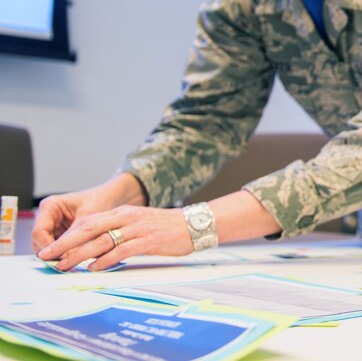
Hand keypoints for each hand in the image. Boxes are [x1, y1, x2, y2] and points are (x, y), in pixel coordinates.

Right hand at [32, 174, 146, 253]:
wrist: (111, 198)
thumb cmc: (100, 200)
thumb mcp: (87, 217)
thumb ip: (75, 235)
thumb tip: (67, 256)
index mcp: (50, 206)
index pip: (39, 233)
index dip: (48, 247)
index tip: (60, 257)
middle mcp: (47, 216)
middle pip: (39, 242)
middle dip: (52, 253)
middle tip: (65, 264)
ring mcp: (52, 226)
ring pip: (47, 247)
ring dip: (57, 255)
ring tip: (71, 262)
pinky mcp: (60, 233)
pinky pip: (57, 247)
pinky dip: (64, 253)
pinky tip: (74, 258)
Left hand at [35, 205, 193, 270]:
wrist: (195, 224)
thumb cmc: (167, 227)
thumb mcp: (139, 224)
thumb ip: (119, 232)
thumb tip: (96, 249)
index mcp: (123, 213)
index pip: (88, 221)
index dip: (67, 235)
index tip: (51, 247)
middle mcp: (127, 218)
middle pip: (89, 229)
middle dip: (65, 243)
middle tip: (47, 256)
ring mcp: (137, 229)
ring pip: (102, 240)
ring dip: (80, 254)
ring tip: (63, 265)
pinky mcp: (148, 241)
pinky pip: (122, 250)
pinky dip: (107, 259)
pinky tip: (95, 267)